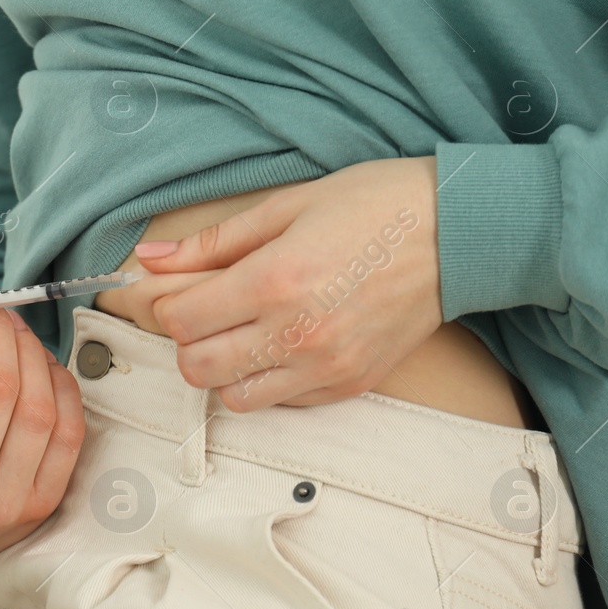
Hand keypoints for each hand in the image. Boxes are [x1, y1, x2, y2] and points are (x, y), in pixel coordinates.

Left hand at [135, 157, 442, 410]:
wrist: (458, 232)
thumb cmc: (372, 206)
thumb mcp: (285, 206)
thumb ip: (211, 242)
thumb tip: (149, 258)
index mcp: (274, 280)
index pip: (180, 321)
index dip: (169, 306)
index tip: (183, 290)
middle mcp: (297, 333)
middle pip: (197, 367)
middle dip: (190, 340)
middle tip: (210, 313)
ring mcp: (326, 365)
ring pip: (234, 397)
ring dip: (225, 369)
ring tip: (246, 332)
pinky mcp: (352, 384)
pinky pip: (283, 403)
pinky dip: (268, 381)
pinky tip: (283, 345)